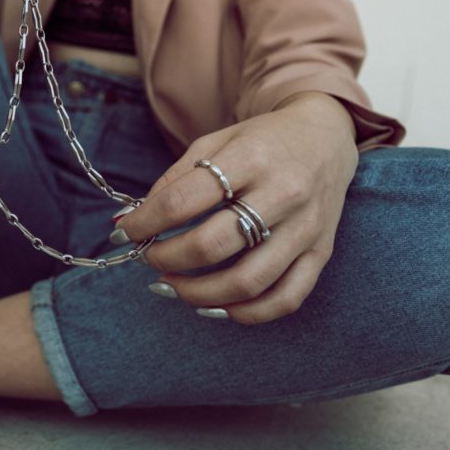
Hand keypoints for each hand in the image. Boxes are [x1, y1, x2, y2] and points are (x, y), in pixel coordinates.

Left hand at [116, 92, 358, 324]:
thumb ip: (173, 181)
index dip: (145, 222)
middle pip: (212, 245)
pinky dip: (245, 313)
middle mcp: (283, 193)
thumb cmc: (261, 142)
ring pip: (248, 281)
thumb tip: (129, 222)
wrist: (326, 136)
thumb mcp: (214, 143)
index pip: (184, 200)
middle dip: (166, 258)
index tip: (124, 233)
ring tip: (171, 285)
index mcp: (250, 158)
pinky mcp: (321, 252)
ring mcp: (306, 227)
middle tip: (147, 257)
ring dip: (197, 293)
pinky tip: (213, 305)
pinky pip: (285, 299)